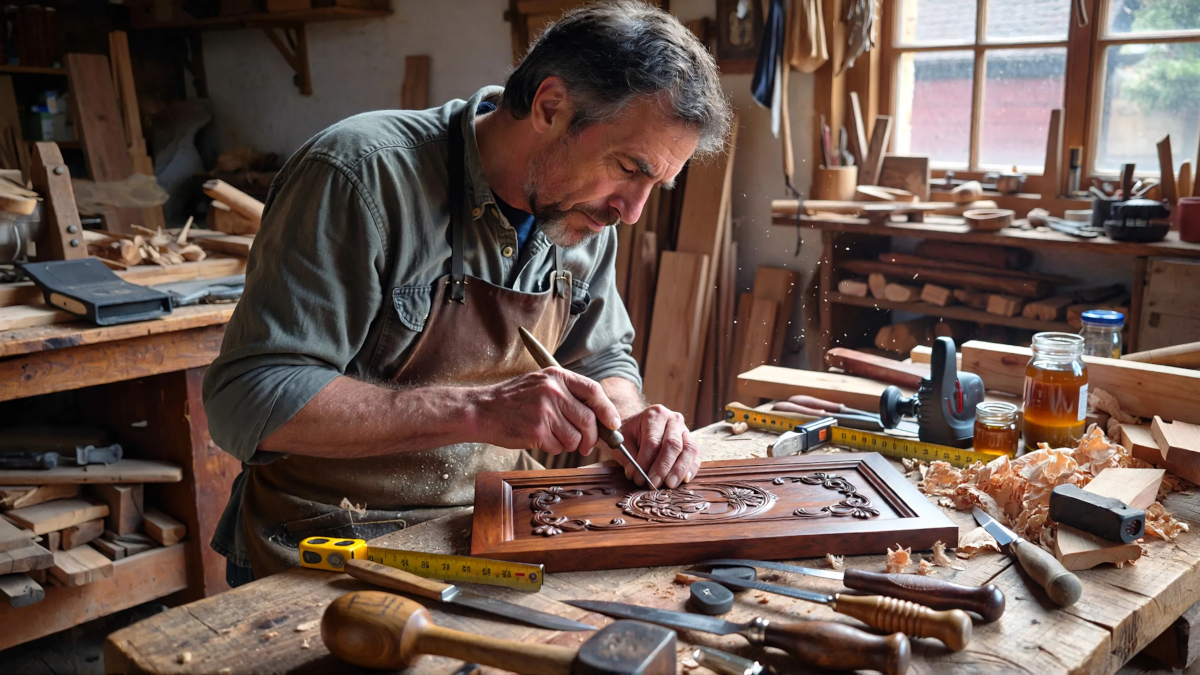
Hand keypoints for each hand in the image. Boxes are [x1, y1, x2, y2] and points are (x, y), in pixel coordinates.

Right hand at [471, 367, 621, 456]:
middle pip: (589, 419)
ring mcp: (544, 411)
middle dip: (592, 438)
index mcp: (557, 376)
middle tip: (587, 445)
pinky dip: (554, 449)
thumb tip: (601, 417)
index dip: (608, 410)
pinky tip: (541, 440)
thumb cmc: (514, 400)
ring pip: (575, 437)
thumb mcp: (541, 384)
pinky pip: (558, 447)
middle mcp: (553, 391)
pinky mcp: (536, 431)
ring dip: (570, 445)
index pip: (594, 391)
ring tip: (556, 439)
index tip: (613, 424)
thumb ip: (568, 394)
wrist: (482, 409)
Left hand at [618, 404, 700, 488]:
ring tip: (669, 484)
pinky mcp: (691, 442)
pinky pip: (695, 456)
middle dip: (663, 467)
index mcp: (654, 414)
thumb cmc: (630, 433)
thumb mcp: (623, 440)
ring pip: (689, 450)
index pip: (652, 441)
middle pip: (673, 444)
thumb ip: (626, 456)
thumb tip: (634, 473)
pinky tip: (684, 480)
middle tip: (653, 484)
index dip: (645, 461)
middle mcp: (673, 419)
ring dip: (679, 470)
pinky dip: (691, 468)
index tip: (638, 478)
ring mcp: (685, 430)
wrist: (640, 425)